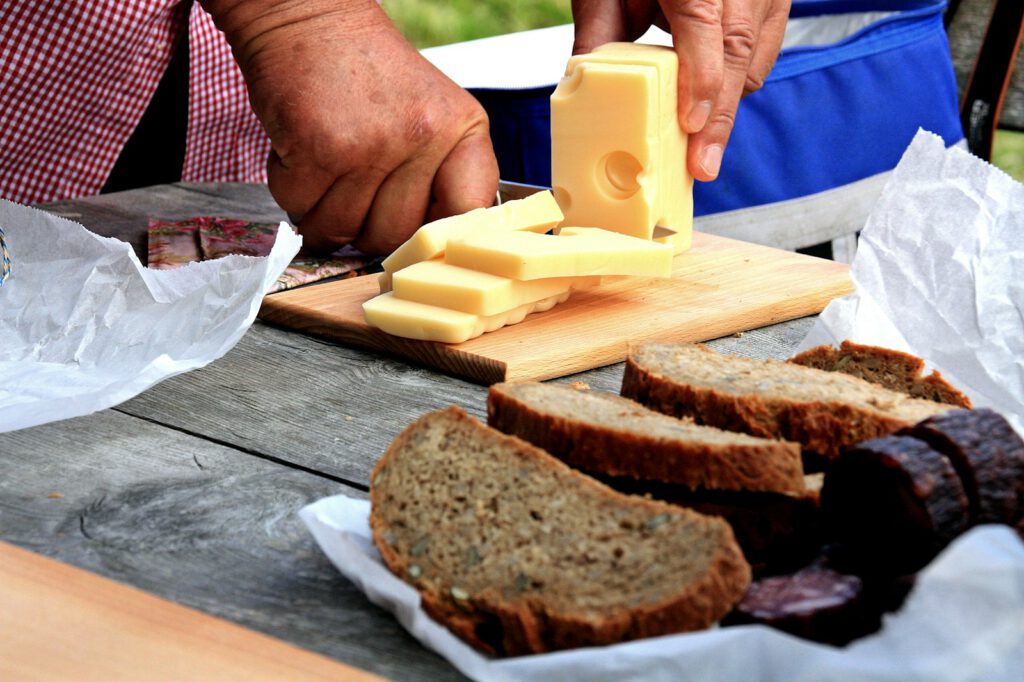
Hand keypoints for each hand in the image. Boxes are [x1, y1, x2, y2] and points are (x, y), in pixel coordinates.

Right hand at [203, 0, 498, 253]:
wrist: (309, 16)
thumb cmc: (366, 72)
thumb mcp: (430, 114)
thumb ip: (439, 175)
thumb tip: (430, 250)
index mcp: (463, 130)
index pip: (467, 215)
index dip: (435, 236)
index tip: (413, 238)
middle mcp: (424, 138)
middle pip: (393, 236)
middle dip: (364, 226)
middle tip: (351, 192)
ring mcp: (372, 146)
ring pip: (342, 230)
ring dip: (322, 213)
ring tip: (325, 172)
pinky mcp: (320, 151)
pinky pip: (302, 210)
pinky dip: (292, 193)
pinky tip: (301, 157)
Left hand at [571, 0, 789, 181]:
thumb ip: (599, 28)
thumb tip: (582, 84)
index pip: (709, 30)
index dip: (702, 84)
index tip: (691, 126)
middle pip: (737, 55)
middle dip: (720, 119)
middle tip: (701, 166)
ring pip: (753, 61)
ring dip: (727, 104)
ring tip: (699, 146)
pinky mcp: (774, 0)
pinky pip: (761, 52)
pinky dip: (737, 81)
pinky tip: (710, 102)